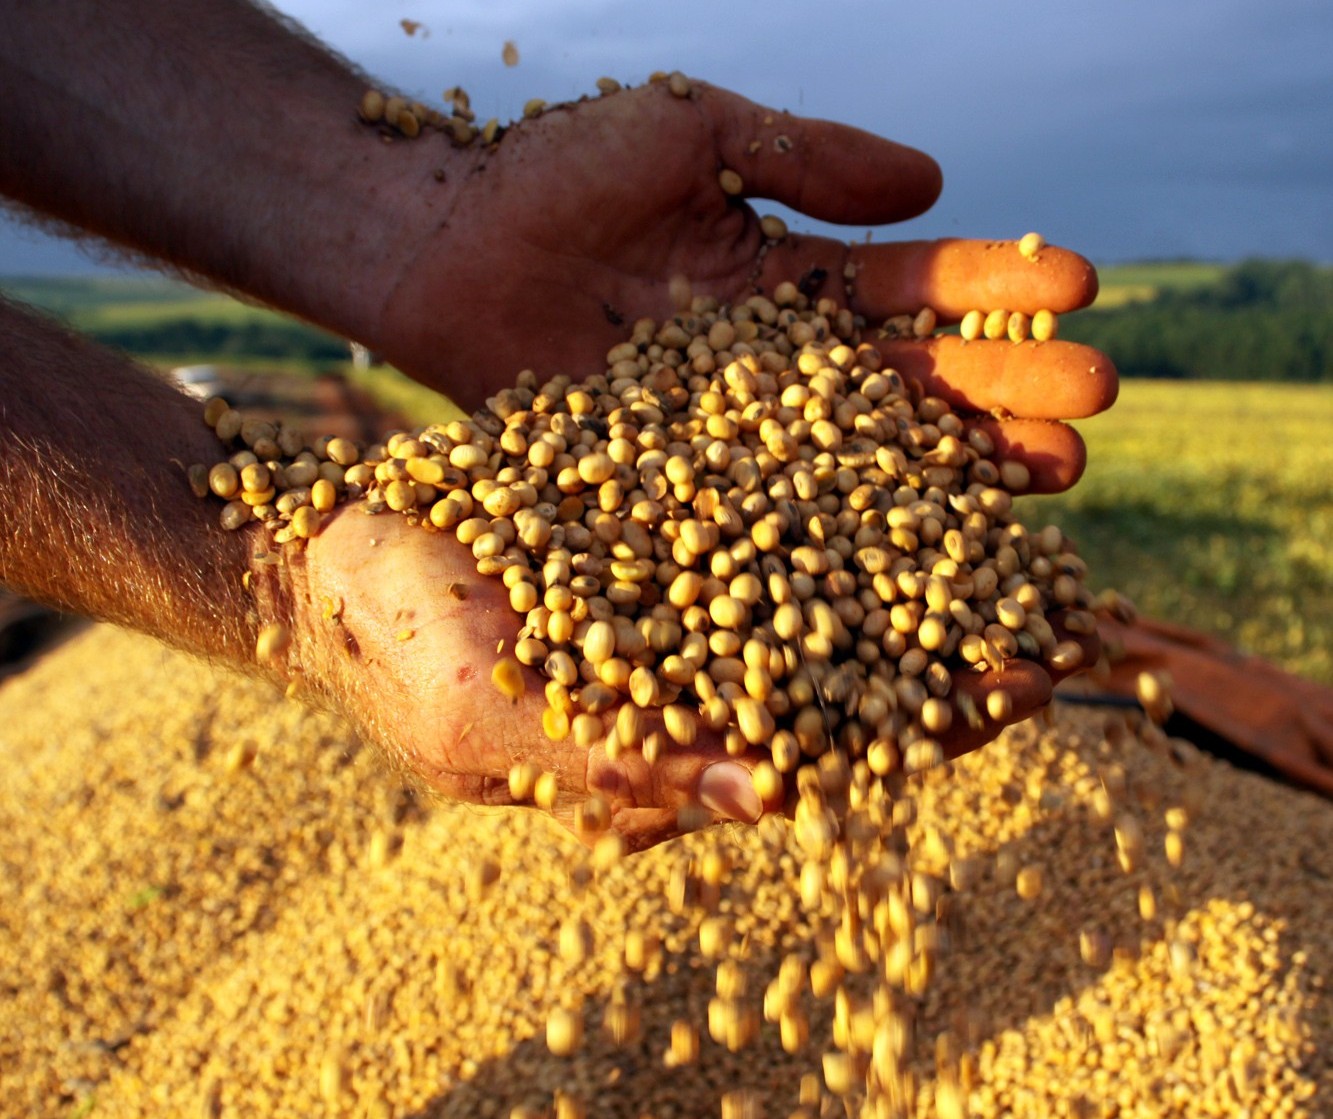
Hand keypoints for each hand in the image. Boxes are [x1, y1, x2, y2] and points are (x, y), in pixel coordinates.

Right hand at [281, 507, 1097, 852]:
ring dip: (924, 532)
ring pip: (834, 562)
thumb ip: (626, 765)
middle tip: (1061, 591)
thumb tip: (784, 800)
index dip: (928, 725)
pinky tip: (909, 410)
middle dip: (958, 631)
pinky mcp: (674, 497)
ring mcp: (694, 577)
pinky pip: (777, 479)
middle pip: (858, 660)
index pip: (829, 752)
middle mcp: (704, 664)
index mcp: (677, 744)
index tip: (1021, 685)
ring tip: (1019, 476)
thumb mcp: (489, 721)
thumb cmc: (391, 644)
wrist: (333, 541)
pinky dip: (844, 456)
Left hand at [371, 80, 1114, 491]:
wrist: (442, 247)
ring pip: (864, 455)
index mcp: (785, 275)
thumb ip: (804, 153)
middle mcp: (775, 364)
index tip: (1080, 287)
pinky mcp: (681, 485)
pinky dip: (847, 527)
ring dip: (958, 464)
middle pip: (910, 380)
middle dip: (1005, 386)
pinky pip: (778, 508)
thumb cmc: (554, 173)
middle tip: (1098, 400)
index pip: (910, 285)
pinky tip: (921, 544)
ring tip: (1056, 475)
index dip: (992, 286)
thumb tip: (936, 183)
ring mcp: (733, 432)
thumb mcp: (691, 135)